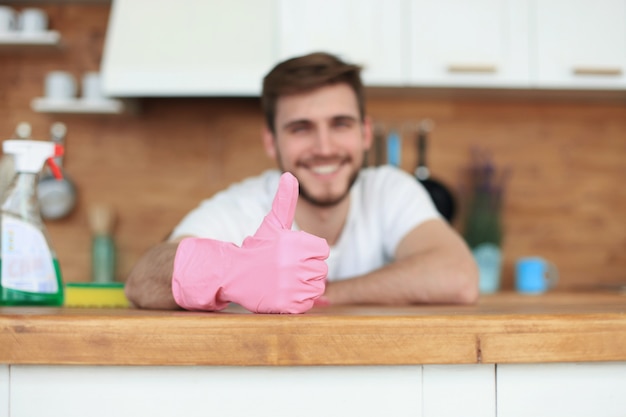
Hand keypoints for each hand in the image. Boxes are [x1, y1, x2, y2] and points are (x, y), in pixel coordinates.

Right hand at [172, 172, 328, 312]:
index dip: (310, 252)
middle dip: (307, 270)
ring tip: (284, 280)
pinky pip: (307, 305)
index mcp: (295, 243)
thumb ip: (285, 201)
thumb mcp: (272, 224)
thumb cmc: (257, 248)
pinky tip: (283, 293)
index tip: (292, 254)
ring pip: (317, 288)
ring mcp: (290, 286)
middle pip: (321, 270)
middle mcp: (294, 264)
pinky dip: (297, 302)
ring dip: (304, 287)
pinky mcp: (286, 305)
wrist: (233, 274)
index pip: (323, 250)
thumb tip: (290, 175)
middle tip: (285, 269)